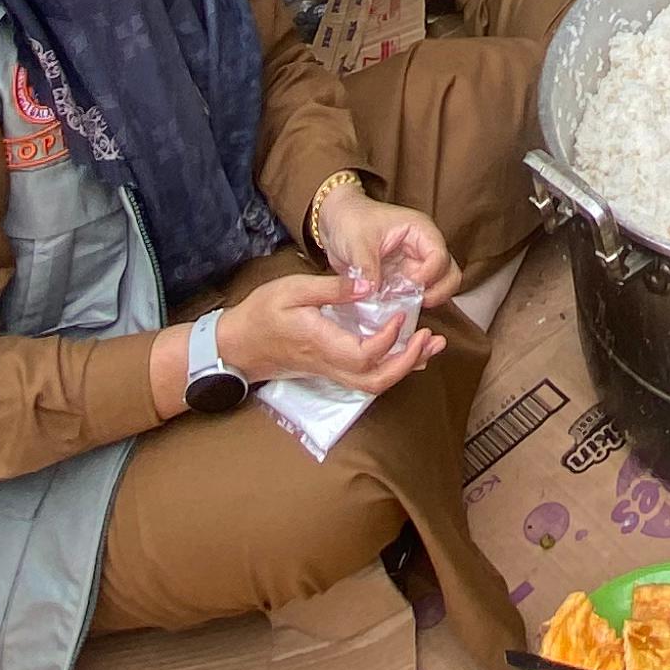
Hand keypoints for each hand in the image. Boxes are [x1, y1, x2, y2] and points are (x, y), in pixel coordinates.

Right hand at [216, 266, 442, 400]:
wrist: (237, 344)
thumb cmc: (262, 313)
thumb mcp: (292, 288)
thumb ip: (332, 287)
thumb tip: (368, 285)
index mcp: (320, 342)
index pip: (363, 355)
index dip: (387, 339)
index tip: (400, 315)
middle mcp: (329, 364)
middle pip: (375, 380)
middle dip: (407, 362)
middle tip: (430, 337)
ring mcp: (330, 372)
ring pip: (373, 384)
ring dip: (406, 367)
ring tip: (432, 345)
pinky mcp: (331, 371)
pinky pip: (366, 378)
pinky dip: (393, 367)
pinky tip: (410, 352)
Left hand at [315, 194, 456, 309]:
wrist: (335, 222)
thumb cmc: (350, 219)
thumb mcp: (357, 241)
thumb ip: (366, 267)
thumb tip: (372, 293)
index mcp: (420, 231)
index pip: (439, 257)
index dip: (427, 276)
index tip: (407, 287)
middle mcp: (423, 248)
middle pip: (450, 275)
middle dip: (436, 293)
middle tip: (414, 303)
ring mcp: (414, 265)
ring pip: (437, 288)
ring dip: (423, 301)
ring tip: (400, 307)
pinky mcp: (402, 280)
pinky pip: (414, 297)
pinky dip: (407, 306)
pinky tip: (389, 310)